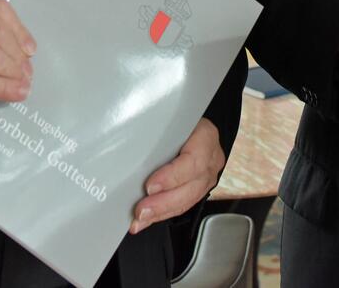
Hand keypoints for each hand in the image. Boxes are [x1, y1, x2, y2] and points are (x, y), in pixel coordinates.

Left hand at [129, 118, 223, 233]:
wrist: (198, 125)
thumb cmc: (182, 120)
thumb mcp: (174, 118)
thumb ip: (159, 132)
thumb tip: (127, 144)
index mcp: (206, 138)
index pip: (192, 162)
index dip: (171, 177)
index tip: (149, 186)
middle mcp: (211, 161)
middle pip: (190, 188)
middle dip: (163, 203)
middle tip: (141, 210)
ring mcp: (207, 178)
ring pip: (186, 201)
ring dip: (160, 213)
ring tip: (139, 220)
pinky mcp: (199, 190)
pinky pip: (182, 205)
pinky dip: (162, 214)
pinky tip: (145, 221)